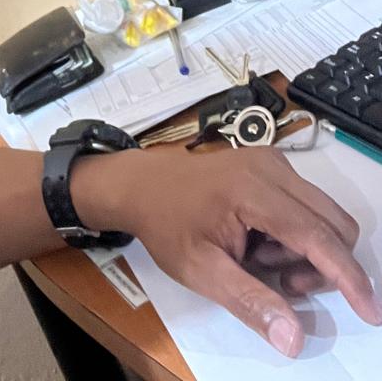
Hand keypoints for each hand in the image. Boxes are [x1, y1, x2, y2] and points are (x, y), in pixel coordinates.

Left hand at [70, 145, 381, 356]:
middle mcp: (272, 168)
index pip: (319, 237)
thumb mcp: (201, 271)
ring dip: (305, 249)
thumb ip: (250, 302)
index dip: (348, 277)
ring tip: (257, 258)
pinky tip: (257, 240)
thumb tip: (294, 338)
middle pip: (333, 224)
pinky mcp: (271, 164)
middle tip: (276, 282)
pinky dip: (295, 232)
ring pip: (324, 215)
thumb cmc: (167, 224)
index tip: (370, 312)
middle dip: (320, 265)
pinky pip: (307, 204)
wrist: (141, 184)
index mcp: (254, 191)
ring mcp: (273, 161)